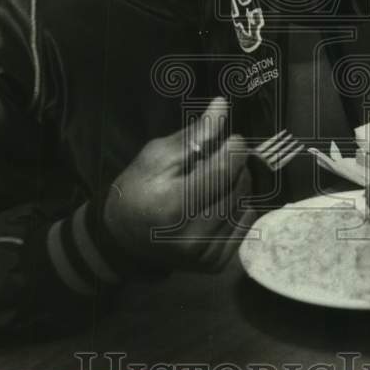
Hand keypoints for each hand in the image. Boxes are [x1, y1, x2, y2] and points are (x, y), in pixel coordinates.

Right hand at [103, 97, 254, 270]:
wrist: (125, 239)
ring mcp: (204, 254)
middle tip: (224, 157)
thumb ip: (194, 134)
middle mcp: (191, 236)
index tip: (233, 139)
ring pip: (244, 204)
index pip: (223, 170)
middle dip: (237, 165)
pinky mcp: (215, 264)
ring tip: (220, 178)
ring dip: (239, 184)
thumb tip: (222, 106)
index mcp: (172, 205)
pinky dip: (239, 207)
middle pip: (237, 186)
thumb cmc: (137, 189)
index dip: (235, 148)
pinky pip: (244, 225)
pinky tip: (220, 200)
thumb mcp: (156, 155)